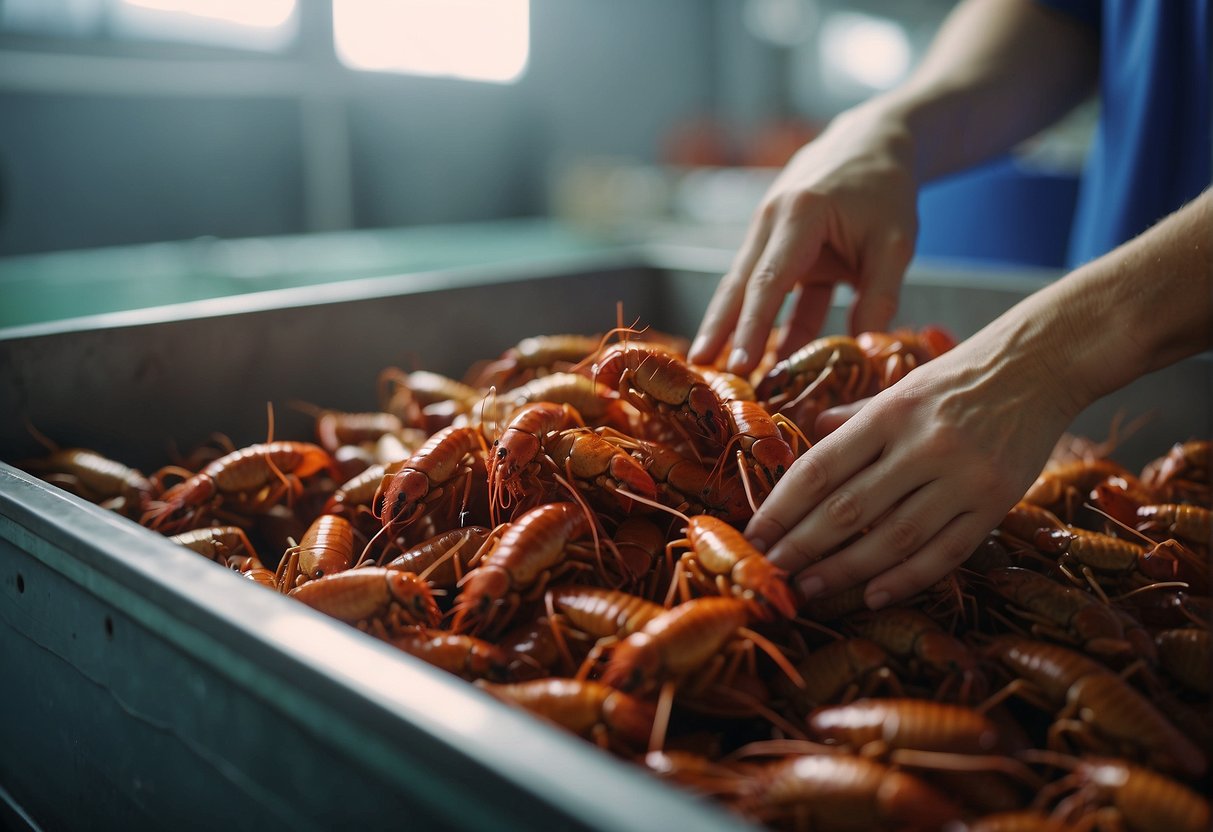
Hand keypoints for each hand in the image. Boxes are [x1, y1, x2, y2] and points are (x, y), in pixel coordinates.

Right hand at [688, 105, 919, 375]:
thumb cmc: (885, 189)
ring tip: (718, 370)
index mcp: (799, 214)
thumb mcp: (895, 242)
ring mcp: (768, 233)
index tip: (741, 365)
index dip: (753, 327)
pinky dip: (764, 319)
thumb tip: (862, 349)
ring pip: (745, 288)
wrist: (872, 142)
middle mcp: (771, 221)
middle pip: (738, 285)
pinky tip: (763, 356)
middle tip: (699, 370)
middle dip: (718, 330)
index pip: (769, 281)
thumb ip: (879, 296)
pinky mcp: (776, 245)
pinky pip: (766, 287)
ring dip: (732, 328)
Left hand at [744, 328, 1076, 608]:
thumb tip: (807, 430)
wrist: (1042, 362)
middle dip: (802, 546)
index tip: (754, 534)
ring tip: (809, 589)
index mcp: (889, 413)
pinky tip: (872, 595)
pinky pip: (946, 552)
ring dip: (845, 570)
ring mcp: (962, 477)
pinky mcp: (997, 502)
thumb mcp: (901, 386)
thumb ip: (855, 417)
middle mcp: (922, 445)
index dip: (782, 505)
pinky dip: (907, 579)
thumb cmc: (960, 376)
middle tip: (771, 571)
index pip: (821, 468)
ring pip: (893, 538)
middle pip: (849, 509)